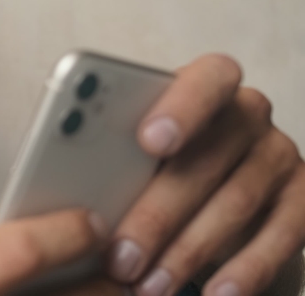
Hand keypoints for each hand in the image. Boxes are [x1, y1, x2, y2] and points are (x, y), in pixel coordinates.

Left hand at [108, 54, 304, 295]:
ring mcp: (278, 155)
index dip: (182, 106)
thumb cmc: (152, 168)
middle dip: (158, 214)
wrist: (210, 198)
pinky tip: (215, 293)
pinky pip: (282, 235)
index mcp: (201, 88)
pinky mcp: (302, 199)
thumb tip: (71, 193)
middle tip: (121, 257)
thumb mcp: (130, 157)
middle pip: (207, 157)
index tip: (148, 141)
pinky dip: (246, 269)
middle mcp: (247, 113)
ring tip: (148, 286)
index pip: (206, 79)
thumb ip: (110, 159)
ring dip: (189, 251)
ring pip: (237, 201)